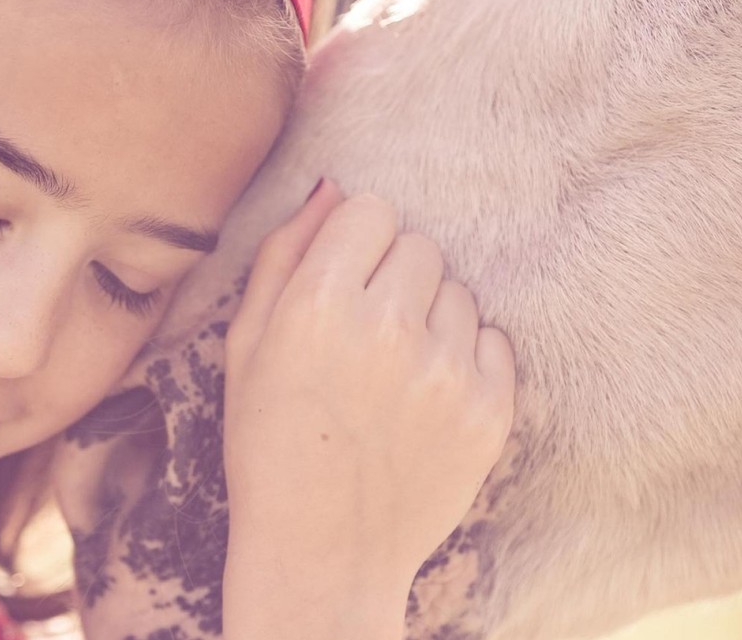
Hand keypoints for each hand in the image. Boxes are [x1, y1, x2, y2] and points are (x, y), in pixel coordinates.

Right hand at [223, 180, 515, 617]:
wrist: (321, 552)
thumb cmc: (270, 441)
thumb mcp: (246, 343)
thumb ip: (284, 254)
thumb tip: (331, 188)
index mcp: (320, 304)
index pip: (371, 211)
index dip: (353, 245)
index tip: (342, 283)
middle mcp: (389, 328)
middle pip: (419, 245)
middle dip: (393, 277)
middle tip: (366, 333)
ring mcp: (447, 371)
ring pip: (458, 292)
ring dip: (431, 317)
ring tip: (395, 372)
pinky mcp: (490, 410)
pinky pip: (494, 340)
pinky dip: (465, 359)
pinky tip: (426, 396)